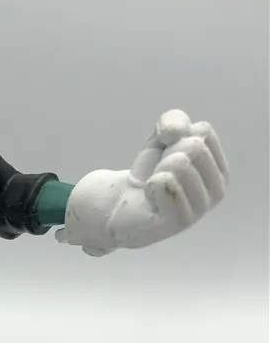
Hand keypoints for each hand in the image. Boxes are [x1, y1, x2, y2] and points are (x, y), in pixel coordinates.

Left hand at [55, 110, 228, 255]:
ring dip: (157, 170)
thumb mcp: (160, 139)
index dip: (174, 138)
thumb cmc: (148, 172)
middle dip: (166, 154)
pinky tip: (150, 197)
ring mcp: (200, 209)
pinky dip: (149, 184)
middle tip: (158, 173)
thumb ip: (173, 122)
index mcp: (219, 170)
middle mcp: (217, 191)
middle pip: (193, 147)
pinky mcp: (178, 221)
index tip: (167, 156)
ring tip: (154, 186)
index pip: (202, 132)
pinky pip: (163, 183)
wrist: (122, 205)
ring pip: (179, 165)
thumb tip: (175, 133)